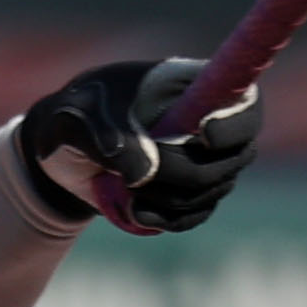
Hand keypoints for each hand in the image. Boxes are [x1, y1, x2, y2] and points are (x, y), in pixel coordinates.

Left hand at [15, 57, 263, 236]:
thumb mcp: (76, 121)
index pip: (244, 102)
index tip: (204, 134)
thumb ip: (109, 139)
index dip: (235, 122)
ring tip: (124, 189)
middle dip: (184, 172)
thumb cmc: (73, 121)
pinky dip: (166, 219)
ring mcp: (206, 160)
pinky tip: (134, 211)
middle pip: (234, 157)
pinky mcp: (191, 192)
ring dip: (169, 198)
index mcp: (193, 87)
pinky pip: (196, 215)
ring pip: (213, 190)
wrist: (62, 156)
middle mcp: (211, 122)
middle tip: (135, 175)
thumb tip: (146, 173)